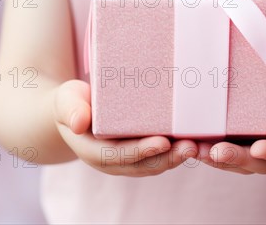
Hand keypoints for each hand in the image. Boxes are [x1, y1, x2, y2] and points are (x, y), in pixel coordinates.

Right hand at [53, 80, 197, 175]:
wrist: (75, 109)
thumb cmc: (72, 101)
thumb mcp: (66, 100)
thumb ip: (71, 109)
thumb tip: (79, 123)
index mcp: (92, 151)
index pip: (118, 155)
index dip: (141, 151)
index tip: (163, 142)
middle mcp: (111, 161)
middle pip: (142, 165)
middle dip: (168, 158)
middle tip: (191, 146)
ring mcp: (126, 159)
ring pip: (154, 165)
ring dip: (177, 158)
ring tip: (199, 146)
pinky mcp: (139, 152)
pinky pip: (159, 156)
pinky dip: (176, 153)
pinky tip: (196, 143)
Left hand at [198, 84, 265, 173]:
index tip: (260, 148)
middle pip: (256, 163)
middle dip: (235, 158)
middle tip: (216, 152)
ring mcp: (259, 154)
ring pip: (236, 162)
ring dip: (215, 158)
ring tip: (194, 150)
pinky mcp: (244, 146)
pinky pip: (226, 151)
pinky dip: (208, 149)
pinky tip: (191, 142)